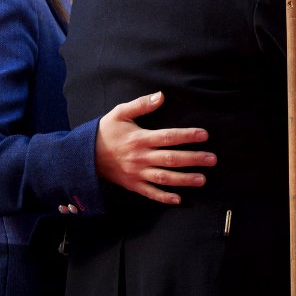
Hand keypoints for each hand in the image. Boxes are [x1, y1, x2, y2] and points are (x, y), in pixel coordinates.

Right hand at [95, 91, 214, 204]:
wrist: (83, 155)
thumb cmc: (106, 131)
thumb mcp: (120, 113)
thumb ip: (141, 104)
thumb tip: (161, 95)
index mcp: (140, 138)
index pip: (168, 137)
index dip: (187, 136)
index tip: (204, 135)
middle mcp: (140, 157)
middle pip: (171, 159)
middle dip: (193, 159)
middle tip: (212, 159)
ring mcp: (137, 173)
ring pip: (164, 178)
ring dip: (184, 180)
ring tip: (203, 179)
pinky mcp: (132, 185)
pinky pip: (150, 193)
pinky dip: (163, 197)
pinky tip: (179, 199)